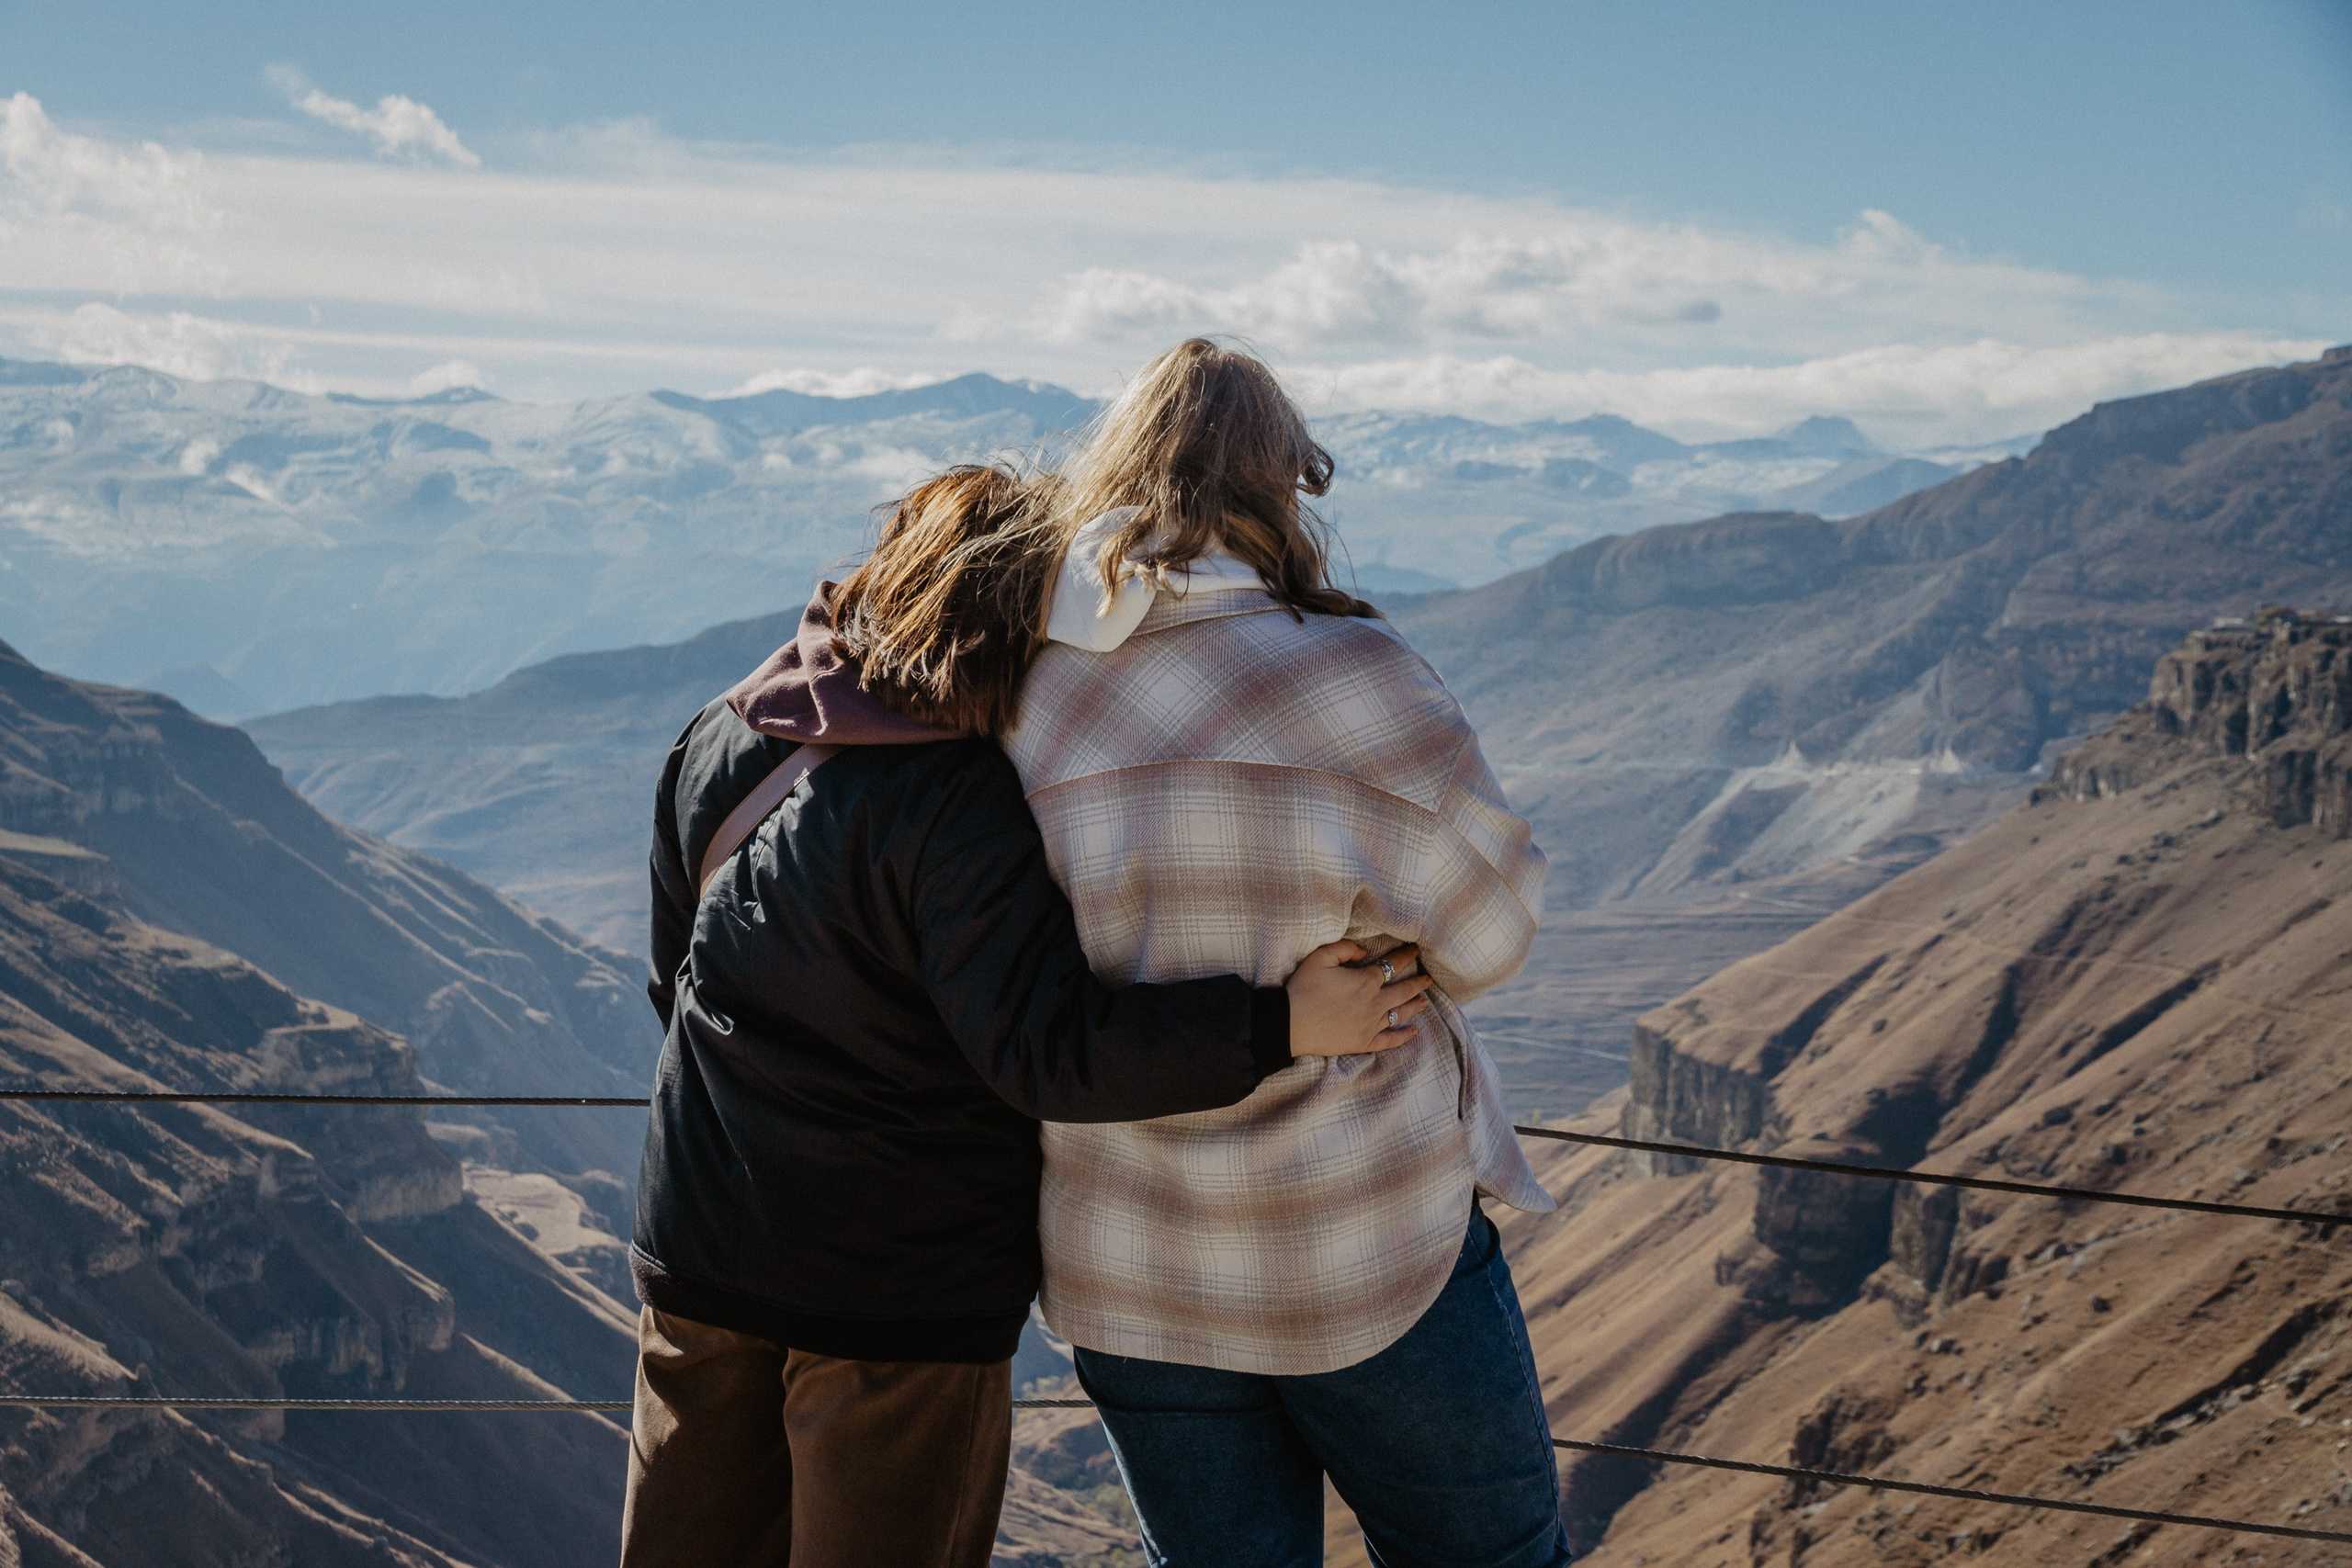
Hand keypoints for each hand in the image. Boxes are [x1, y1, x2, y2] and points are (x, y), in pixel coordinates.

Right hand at [1284, 941, 1432, 1056]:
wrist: (1291, 1023)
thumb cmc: (1303, 988)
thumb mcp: (1321, 957)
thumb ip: (1345, 948)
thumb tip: (1364, 950)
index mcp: (1366, 980)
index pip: (1392, 965)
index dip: (1405, 955)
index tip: (1416, 950)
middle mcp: (1375, 1003)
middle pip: (1403, 991)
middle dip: (1418, 982)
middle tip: (1428, 978)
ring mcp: (1371, 1025)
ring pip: (1400, 1014)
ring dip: (1415, 1006)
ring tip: (1424, 1001)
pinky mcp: (1363, 1043)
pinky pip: (1389, 1041)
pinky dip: (1403, 1036)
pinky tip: (1413, 1032)